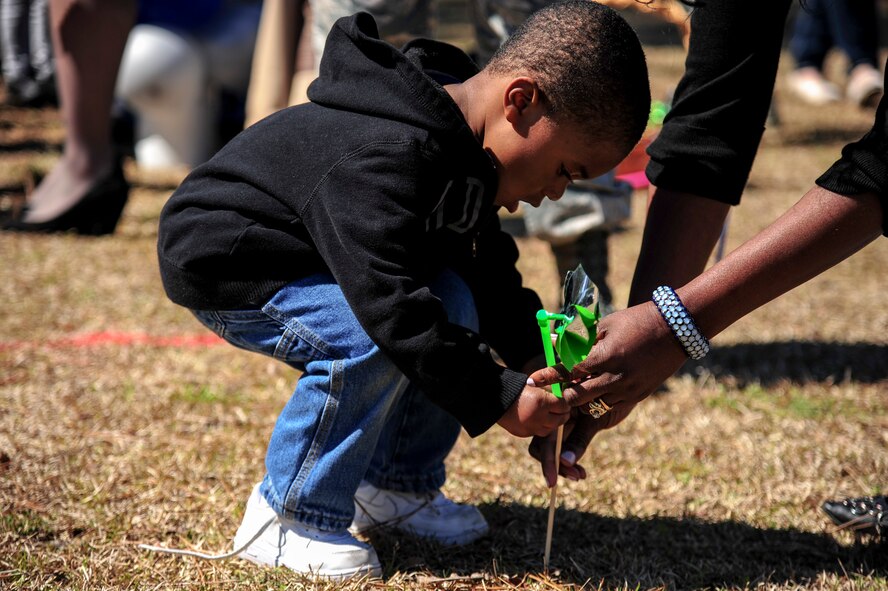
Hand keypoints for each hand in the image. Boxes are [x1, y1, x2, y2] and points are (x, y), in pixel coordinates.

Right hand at [497, 383, 570, 437]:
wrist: (494, 398)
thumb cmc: (516, 388)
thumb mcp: (536, 385)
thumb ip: (550, 391)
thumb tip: (565, 395)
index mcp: (542, 402)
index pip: (564, 406)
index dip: (566, 403)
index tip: (565, 400)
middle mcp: (538, 417)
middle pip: (560, 419)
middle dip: (562, 413)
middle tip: (560, 408)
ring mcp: (531, 427)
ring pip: (551, 429)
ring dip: (552, 422)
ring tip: (549, 414)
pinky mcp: (524, 433)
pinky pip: (538, 432)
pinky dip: (540, 426)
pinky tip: (536, 419)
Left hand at [529, 301, 685, 421]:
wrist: (676, 329)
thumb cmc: (637, 321)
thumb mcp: (607, 324)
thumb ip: (582, 338)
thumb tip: (555, 342)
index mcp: (606, 356)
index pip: (569, 370)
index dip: (549, 376)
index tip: (532, 379)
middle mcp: (616, 377)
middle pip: (578, 396)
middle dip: (562, 396)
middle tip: (550, 395)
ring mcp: (629, 389)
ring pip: (595, 406)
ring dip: (581, 401)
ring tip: (572, 395)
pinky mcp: (639, 396)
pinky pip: (612, 406)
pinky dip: (600, 402)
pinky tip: (594, 395)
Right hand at [529, 402, 636, 486]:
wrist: (624, 384)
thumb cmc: (612, 396)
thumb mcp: (596, 419)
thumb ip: (579, 439)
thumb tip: (564, 461)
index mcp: (556, 407)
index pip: (543, 437)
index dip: (547, 459)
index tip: (552, 480)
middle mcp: (554, 414)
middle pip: (543, 446)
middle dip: (555, 465)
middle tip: (575, 477)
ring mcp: (560, 421)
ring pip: (553, 449)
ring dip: (563, 466)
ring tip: (579, 475)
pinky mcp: (570, 429)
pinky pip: (564, 448)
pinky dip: (570, 461)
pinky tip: (580, 471)